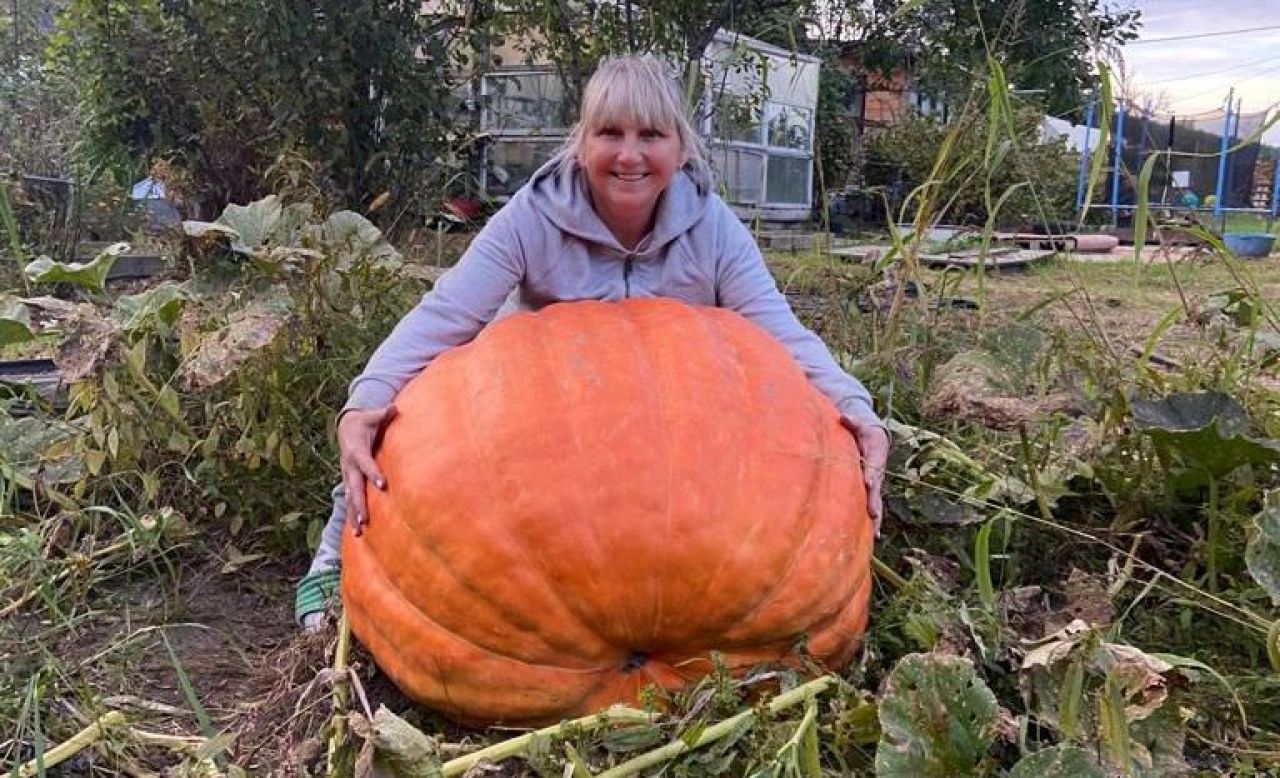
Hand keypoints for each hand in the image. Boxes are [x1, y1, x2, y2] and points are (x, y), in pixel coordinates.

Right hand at [337, 405, 397, 535]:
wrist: (345, 427)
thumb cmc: (364, 422)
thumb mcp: (372, 416)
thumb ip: (383, 414)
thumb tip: (394, 407)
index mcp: (357, 451)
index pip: (366, 464)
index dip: (373, 474)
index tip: (383, 485)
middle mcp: (349, 466)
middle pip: (354, 488)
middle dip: (359, 504)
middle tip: (366, 520)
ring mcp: (347, 476)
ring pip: (349, 498)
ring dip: (354, 515)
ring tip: (359, 532)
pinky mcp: (348, 482)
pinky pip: (349, 501)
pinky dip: (352, 515)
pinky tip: (357, 532)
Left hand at [843, 417, 889, 538]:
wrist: (874, 436)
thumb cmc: (863, 429)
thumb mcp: (858, 423)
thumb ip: (852, 422)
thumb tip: (843, 417)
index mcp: (875, 457)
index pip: (874, 467)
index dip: (871, 475)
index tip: (868, 483)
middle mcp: (877, 473)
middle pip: (876, 490)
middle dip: (874, 502)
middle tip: (872, 514)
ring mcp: (874, 483)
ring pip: (875, 502)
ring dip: (875, 518)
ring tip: (875, 535)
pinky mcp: (868, 490)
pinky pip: (870, 506)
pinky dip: (871, 520)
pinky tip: (871, 537)